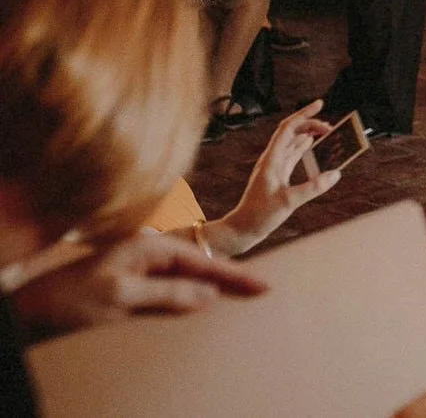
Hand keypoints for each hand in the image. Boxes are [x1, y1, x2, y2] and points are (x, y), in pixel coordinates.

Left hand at [7, 232, 266, 339]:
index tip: (263, 285)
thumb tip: (208, 295)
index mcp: (149, 248)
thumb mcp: (122, 297)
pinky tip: (197, 307)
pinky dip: (187, 297)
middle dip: (229, 278)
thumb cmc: (70, 298)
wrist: (29, 308)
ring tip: (239, 298)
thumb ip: (167, 294)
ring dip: (209, 289)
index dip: (234, 275)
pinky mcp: (129, 283)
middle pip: (198, 266)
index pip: (202, 262)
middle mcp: (147, 253)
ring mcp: (137, 267)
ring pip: (185, 278)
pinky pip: (168, 289)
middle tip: (260, 291)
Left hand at [207, 100, 338, 255]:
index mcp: (271, 159)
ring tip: (327, 132)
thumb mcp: (288, 201)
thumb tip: (335, 174)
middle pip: (291, 132)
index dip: (304, 114)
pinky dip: (305, 148)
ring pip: (293, 142)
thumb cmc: (260, 215)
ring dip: (309, 134)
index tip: (320, 104)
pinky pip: (293, 155)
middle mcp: (272, 159)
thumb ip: (313, 187)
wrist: (243, 228)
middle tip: (330, 125)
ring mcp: (275, 166)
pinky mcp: (278, 175)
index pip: (288, 128)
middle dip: (310, 123)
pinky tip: (313, 145)